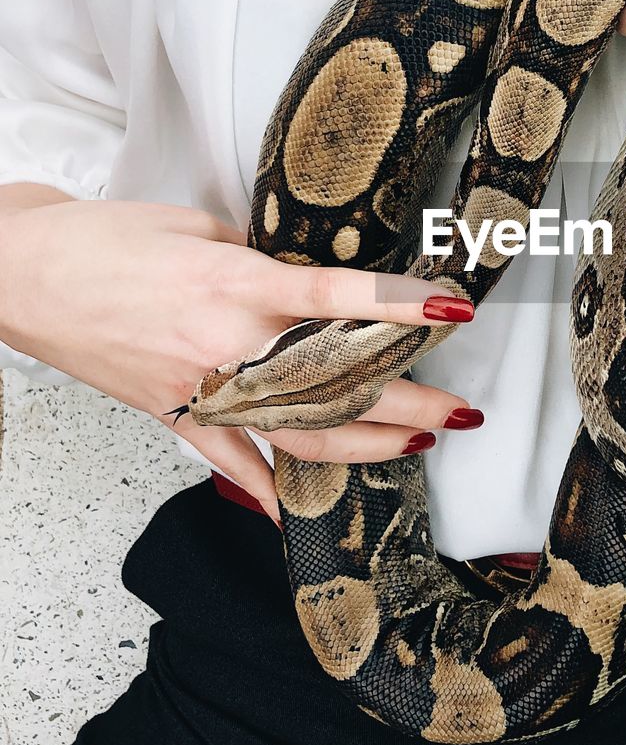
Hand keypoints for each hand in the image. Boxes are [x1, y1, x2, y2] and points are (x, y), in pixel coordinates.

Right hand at [0, 200, 481, 520]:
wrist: (21, 272)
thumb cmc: (109, 239)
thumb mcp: (201, 229)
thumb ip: (264, 261)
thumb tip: (313, 286)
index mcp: (235, 282)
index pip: (336, 298)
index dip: (399, 306)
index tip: (452, 313)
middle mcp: (226, 343)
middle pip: (334, 384)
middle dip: (408, 402)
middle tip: (463, 412)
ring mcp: (201, 387)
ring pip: (297, 433)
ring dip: (365, 445)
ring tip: (419, 446)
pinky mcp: (174, 413)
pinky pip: (230, 462)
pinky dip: (269, 492)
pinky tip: (305, 515)